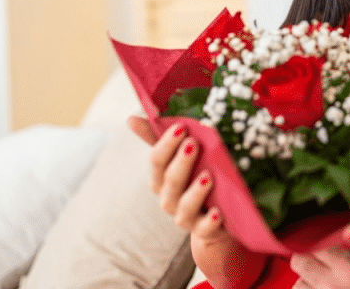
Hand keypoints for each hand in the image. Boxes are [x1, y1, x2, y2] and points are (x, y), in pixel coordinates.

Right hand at [127, 116, 266, 288]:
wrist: (215, 220)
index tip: (181, 127)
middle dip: (181, 162)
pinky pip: (205, 228)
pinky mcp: (205, 230)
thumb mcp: (180, 159)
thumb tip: (131, 118)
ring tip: (208, 176)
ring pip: (185, 206)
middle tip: (193, 143)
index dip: (166, 144)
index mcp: (161, 180)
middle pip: (170, 181)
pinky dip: (211, 221)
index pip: (157, 161)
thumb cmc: (194, 180)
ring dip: (195, 191)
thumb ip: (159, 139)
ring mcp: (186, 217)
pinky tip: (218, 212)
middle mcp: (168, 199)